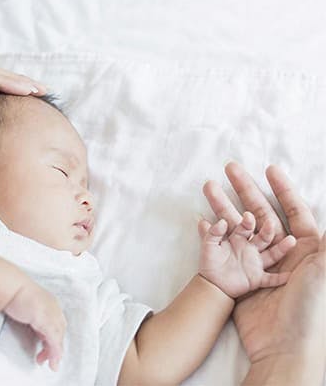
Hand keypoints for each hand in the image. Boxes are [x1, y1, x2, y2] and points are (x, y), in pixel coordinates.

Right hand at [4, 280, 66, 370]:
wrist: (11, 287)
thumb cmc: (14, 294)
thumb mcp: (28, 307)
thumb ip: (34, 318)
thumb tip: (35, 330)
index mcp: (50, 302)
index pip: (57, 322)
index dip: (55, 336)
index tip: (47, 346)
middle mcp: (54, 307)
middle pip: (60, 329)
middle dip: (57, 346)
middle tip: (50, 359)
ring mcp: (51, 312)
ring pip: (58, 336)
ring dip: (56, 352)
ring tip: (52, 364)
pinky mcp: (45, 319)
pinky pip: (53, 338)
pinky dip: (54, 349)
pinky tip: (53, 358)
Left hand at [199, 212, 294, 297]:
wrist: (211, 283)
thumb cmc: (209, 261)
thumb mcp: (208, 245)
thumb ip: (212, 233)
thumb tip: (220, 221)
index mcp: (239, 238)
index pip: (245, 227)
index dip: (247, 222)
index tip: (248, 216)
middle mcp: (250, 248)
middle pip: (262, 238)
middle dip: (267, 231)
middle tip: (271, 224)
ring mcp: (255, 263)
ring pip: (272, 254)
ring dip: (281, 248)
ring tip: (291, 240)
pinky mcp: (257, 278)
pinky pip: (271, 279)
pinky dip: (280, 278)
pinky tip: (290, 275)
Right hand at [201, 162, 322, 362]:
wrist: (285, 348)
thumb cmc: (310, 308)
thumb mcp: (324, 270)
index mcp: (306, 248)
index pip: (294, 209)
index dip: (283, 188)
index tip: (269, 169)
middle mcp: (282, 251)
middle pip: (261, 211)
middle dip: (246, 189)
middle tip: (230, 169)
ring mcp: (259, 261)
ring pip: (239, 225)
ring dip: (223, 205)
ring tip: (208, 187)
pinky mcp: (242, 274)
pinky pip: (225, 246)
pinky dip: (214, 232)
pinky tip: (203, 219)